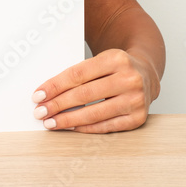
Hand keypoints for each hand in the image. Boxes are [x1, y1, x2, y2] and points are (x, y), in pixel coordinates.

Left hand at [31, 48, 157, 132]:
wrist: (146, 74)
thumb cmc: (116, 68)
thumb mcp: (101, 60)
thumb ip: (79, 73)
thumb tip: (48, 93)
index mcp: (116, 58)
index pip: (78, 74)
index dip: (55, 86)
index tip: (38, 96)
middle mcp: (129, 78)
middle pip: (84, 94)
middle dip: (58, 105)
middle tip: (40, 112)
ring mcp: (136, 99)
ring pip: (94, 113)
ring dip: (68, 120)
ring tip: (51, 122)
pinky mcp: (138, 118)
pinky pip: (106, 126)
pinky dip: (86, 128)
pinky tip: (71, 127)